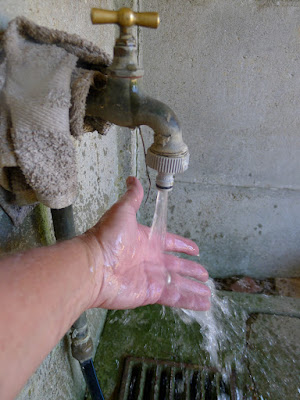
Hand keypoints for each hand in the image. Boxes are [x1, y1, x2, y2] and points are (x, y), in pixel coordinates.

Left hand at [85, 177, 209, 310]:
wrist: (93, 265)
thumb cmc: (107, 237)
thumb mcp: (122, 211)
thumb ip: (132, 197)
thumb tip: (132, 178)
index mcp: (147, 241)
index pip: (170, 243)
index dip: (182, 245)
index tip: (195, 249)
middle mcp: (150, 260)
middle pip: (176, 266)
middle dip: (191, 270)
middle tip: (205, 274)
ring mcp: (151, 278)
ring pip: (178, 283)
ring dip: (193, 288)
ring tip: (208, 293)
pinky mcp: (151, 293)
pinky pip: (175, 297)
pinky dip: (189, 301)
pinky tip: (204, 304)